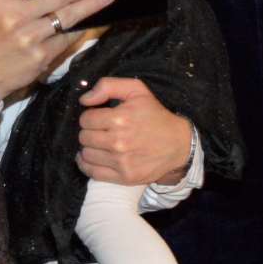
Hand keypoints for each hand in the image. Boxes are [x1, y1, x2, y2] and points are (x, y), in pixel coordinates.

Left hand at [77, 78, 193, 185]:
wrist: (178, 143)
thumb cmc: (155, 115)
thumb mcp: (137, 90)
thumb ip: (108, 86)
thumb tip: (84, 100)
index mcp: (120, 118)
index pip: (85, 119)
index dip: (90, 117)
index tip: (98, 119)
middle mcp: (118, 141)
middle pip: (84, 137)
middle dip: (89, 132)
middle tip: (100, 131)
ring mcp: (121, 161)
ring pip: (86, 154)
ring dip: (89, 148)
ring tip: (99, 144)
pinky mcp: (124, 177)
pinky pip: (93, 172)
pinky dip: (87, 165)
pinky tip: (92, 158)